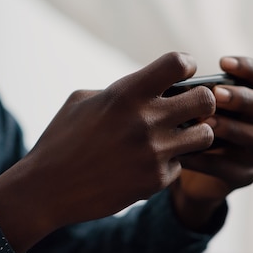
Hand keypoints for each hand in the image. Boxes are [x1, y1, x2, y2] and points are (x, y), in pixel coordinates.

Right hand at [0, 52, 217, 252]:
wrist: (47, 189)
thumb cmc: (62, 139)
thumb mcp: (82, 101)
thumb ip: (120, 90)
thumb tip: (151, 87)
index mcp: (126, 93)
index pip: (178, 63)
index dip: (185, 66)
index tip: (180, 75)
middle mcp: (146, 121)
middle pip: (206, 100)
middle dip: (202, 102)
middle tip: (189, 109)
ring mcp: (154, 153)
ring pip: (205, 135)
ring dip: (195, 134)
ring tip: (177, 137)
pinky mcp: (156, 181)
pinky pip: (180, 165)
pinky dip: (168, 164)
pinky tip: (147, 165)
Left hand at [171, 56, 252, 231]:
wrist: (191, 175)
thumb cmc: (196, 128)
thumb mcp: (200, 107)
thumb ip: (200, 94)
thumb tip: (180, 83)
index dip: (252, 68)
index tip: (223, 62)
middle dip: (245, 98)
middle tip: (216, 94)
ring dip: (231, 127)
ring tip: (205, 122)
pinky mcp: (245, 176)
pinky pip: (230, 167)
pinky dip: (207, 159)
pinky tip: (186, 152)